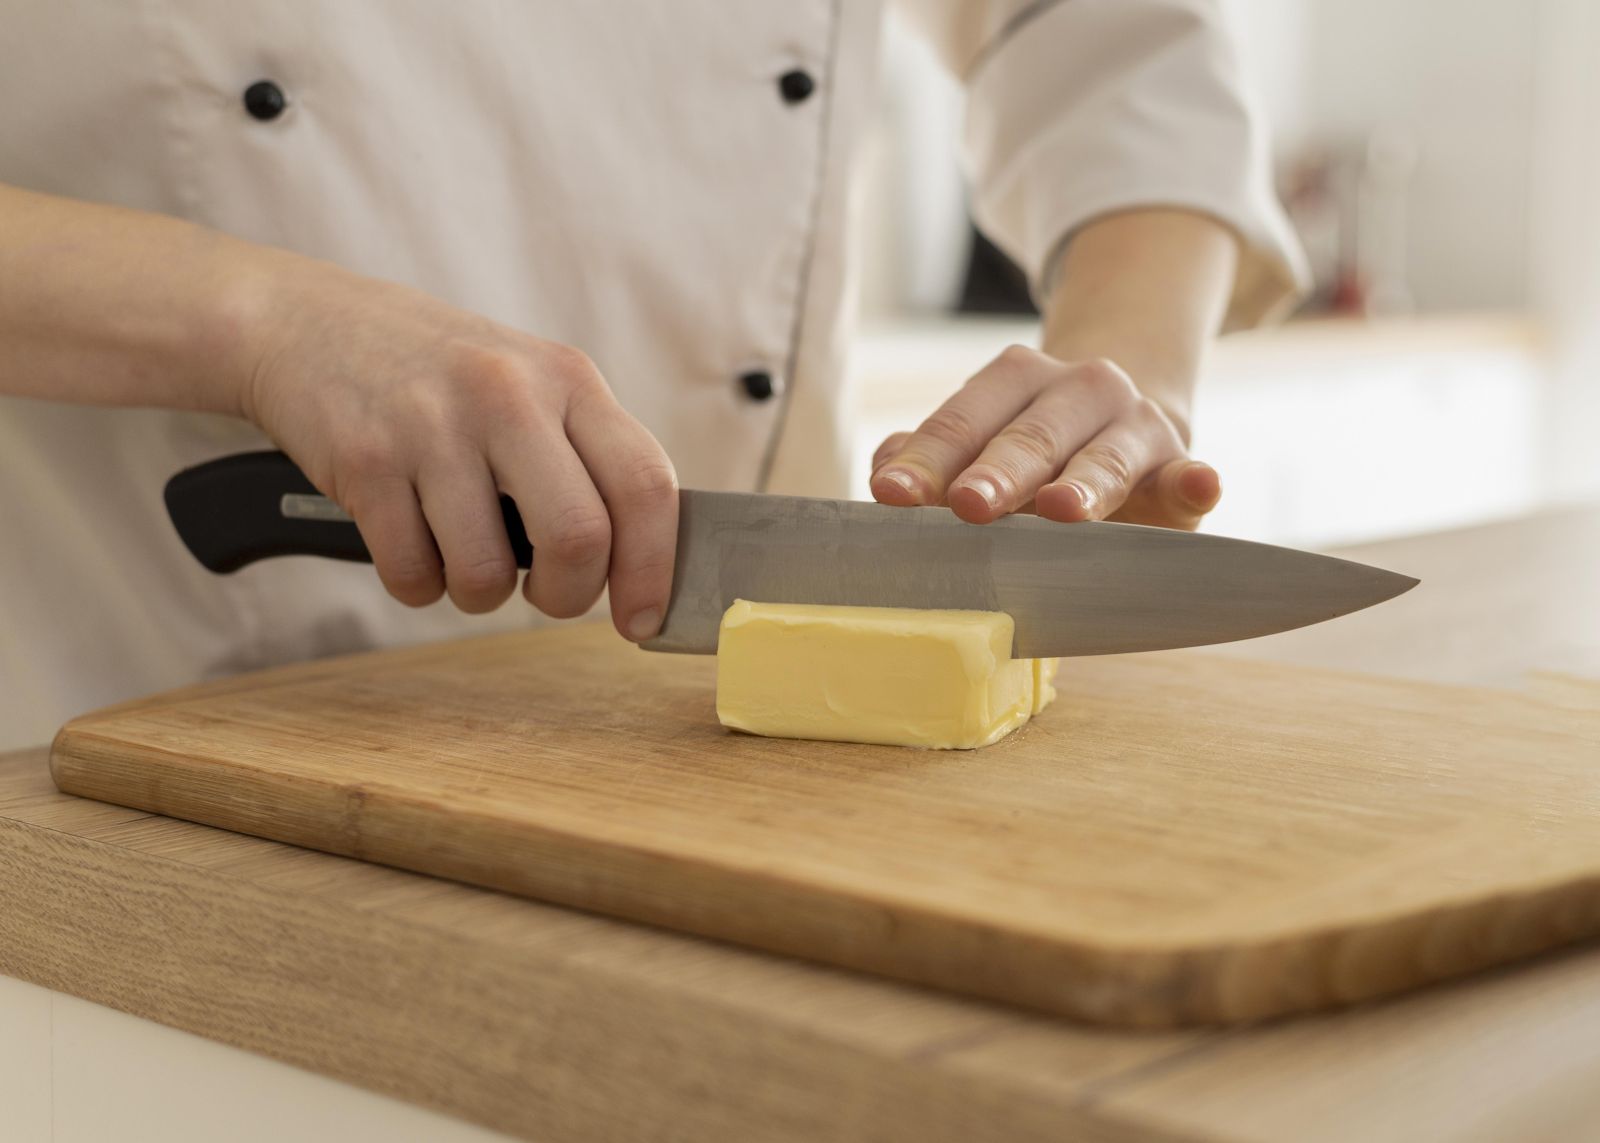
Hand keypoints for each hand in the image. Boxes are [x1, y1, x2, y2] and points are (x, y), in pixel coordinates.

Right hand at [240, 260, 676, 639]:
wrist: (305, 321)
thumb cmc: (439, 376)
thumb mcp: (530, 385)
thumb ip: (588, 458)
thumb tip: (643, 565)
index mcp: (569, 379)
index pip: (645, 484)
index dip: (655, 568)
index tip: (643, 618)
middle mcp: (509, 395)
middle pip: (579, 538)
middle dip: (567, 596)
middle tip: (546, 594)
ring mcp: (434, 426)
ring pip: (486, 572)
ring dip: (479, 594)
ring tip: (464, 557)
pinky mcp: (366, 461)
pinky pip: (413, 573)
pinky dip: (417, 583)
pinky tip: (410, 540)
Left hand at [868, 346, 1220, 530]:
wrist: (1123, 435)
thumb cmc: (1031, 454)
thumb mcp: (980, 447)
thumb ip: (928, 460)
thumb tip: (883, 471)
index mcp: (1013, 379)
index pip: (961, 423)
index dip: (925, 462)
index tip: (891, 496)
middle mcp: (1077, 388)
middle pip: (1028, 436)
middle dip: (998, 472)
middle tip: (967, 505)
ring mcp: (1134, 424)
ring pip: (1105, 456)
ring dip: (1084, 483)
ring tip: (1062, 510)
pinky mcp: (1179, 467)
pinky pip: (1188, 475)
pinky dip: (1194, 481)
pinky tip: (1198, 486)